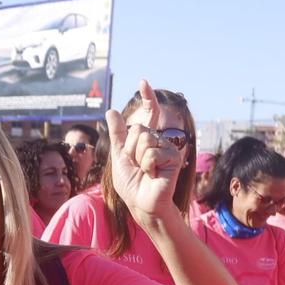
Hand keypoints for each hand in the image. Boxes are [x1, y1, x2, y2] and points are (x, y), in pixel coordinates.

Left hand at [104, 78, 183, 230]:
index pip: (148, 114)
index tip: (143, 82)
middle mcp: (157, 140)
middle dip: (129, 149)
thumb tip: (111, 110)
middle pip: (137, 129)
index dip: (148, 97)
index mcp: (145, 139)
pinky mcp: (173, 157)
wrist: (141, 203)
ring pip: (144, 139)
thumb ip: (117, 135)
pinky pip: (152, 152)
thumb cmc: (131, 184)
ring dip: (138, 158)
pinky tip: (153, 174)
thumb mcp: (119, 156)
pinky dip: (148, 165)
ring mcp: (166, 147)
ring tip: (145, 171)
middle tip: (136, 165)